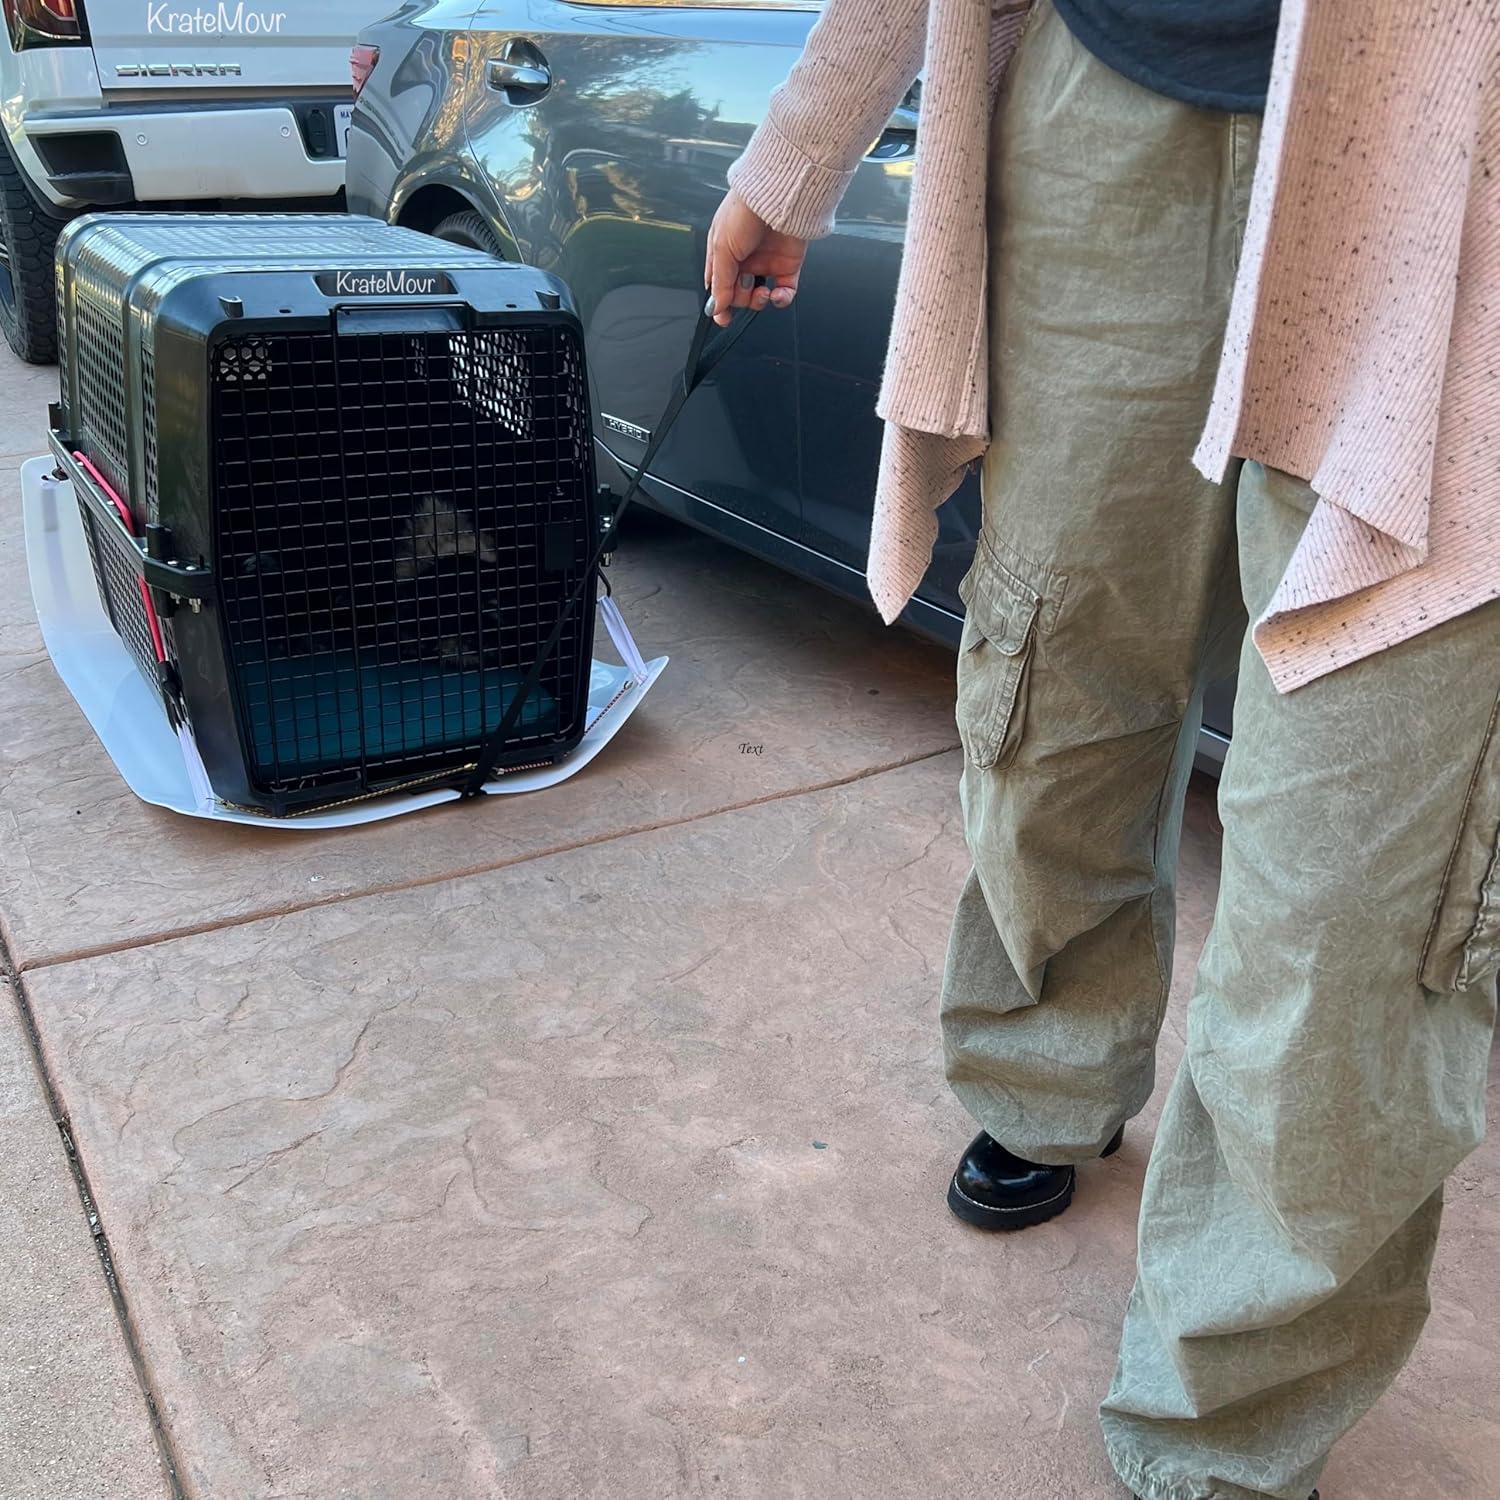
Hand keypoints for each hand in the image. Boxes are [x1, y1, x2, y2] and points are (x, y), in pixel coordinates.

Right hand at [704, 189, 806, 326]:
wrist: (776, 197)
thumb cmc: (743, 212)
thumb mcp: (722, 249)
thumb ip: (720, 282)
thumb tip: (715, 308)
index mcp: (723, 254)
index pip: (719, 287)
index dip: (720, 304)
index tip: (723, 317)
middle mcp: (744, 260)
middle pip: (739, 295)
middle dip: (740, 298)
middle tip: (744, 286)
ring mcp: (766, 263)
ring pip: (760, 297)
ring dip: (759, 302)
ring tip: (762, 293)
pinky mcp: (787, 266)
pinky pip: (785, 293)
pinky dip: (782, 299)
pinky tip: (778, 296)